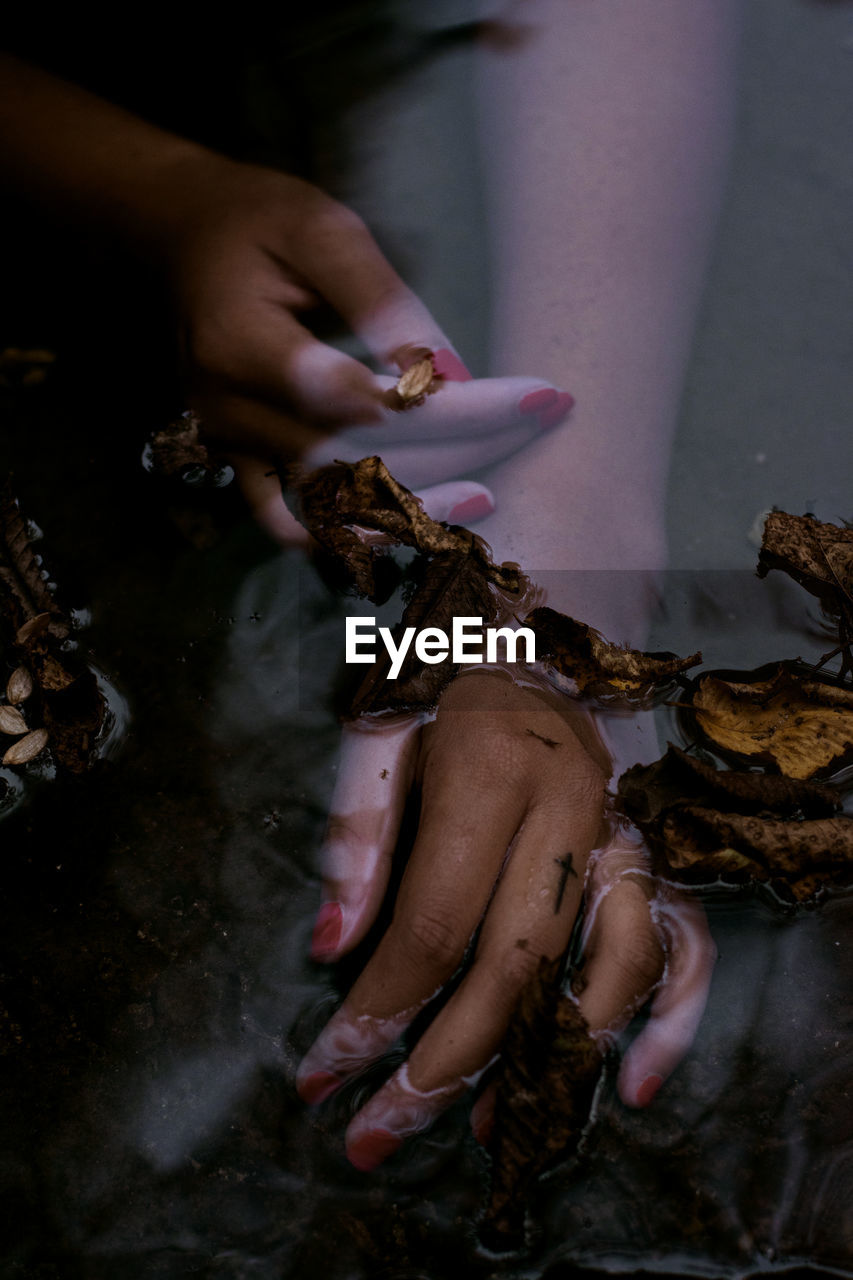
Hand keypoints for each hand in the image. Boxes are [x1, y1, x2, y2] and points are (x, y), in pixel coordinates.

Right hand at [158, 158, 573, 539]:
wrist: (181, 238)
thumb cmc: (259, 223)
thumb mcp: (324, 232)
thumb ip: (384, 303)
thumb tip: (450, 378)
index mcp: (243, 346)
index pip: (367, 403)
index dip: (456, 413)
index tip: (536, 400)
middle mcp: (229, 411)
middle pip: (358, 461)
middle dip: (458, 454)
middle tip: (533, 431)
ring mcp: (228, 446)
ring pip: (335, 503)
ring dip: (418, 506)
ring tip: (488, 493)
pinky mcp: (235, 462)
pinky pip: (290, 523)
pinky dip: (348, 536)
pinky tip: (407, 529)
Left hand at [296, 670, 714, 1169]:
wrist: (535, 635)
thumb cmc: (442, 681)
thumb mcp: (380, 728)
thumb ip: (358, 830)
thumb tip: (332, 948)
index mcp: (492, 769)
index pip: (435, 922)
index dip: (378, 1007)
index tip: (324, 1072)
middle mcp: (572, 808)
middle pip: (516, 965)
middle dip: (444, 1066)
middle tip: (375, 1136)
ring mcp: (623, 832)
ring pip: (606, 969)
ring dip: (546, 1064)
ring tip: (481, 1130)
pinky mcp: (647, 852)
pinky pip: (681, 944)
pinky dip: (668, 1022)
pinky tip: (627, 1086)